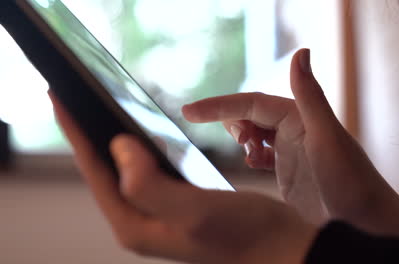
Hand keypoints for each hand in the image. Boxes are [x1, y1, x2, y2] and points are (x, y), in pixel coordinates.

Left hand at [50, 95, 315, 263]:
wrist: (277, 247)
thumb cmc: (244, 234)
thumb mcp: (195, 209)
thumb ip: (149, 184)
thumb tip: (119, 147)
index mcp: (135, 225)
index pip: (95, 171)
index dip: (75, 132)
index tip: (59, 96)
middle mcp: (140, 222)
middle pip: (103, 170)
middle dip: (86, 133)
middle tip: (72, 96)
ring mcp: (157, 214)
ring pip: (123, 170)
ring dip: (109, 140)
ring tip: (98, 109)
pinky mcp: (173, 204)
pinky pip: (144, 171)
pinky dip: (137, 148)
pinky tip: (139, 133)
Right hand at [182, 49, 398, 237]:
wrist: (365, 222)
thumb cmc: (351, 183)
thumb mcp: (327, 138)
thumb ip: (310, 96)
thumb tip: (300, 52)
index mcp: (299, 116)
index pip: (251, 103)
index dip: (218, 106)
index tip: (188, 112)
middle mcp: (294, 128)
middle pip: (249, 114)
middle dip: (232, 122)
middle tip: (238, 142)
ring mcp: (289, 149)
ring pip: (253, 132)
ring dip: (241, 138)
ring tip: (248, 154)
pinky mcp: (287, 170)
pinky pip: (259, 153)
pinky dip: (249, 155)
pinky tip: (253, 163)